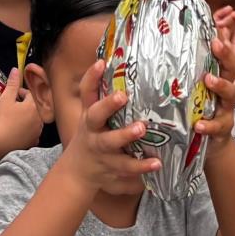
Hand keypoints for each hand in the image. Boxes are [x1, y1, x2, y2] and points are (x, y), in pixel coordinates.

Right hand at [0, 68, 43, 151]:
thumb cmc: (2, 119)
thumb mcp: (6, 98)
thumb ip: (12, 84)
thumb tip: (16, 70)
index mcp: (34, 106)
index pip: (30, 94)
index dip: (21, 93)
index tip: (14, 95)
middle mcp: (39, 119)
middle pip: (34, 107)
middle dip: (25, 105)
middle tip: (13, 105)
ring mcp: (37, 131)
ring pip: (34, 120)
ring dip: (27, 117)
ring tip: (14, 118)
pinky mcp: (33, 142)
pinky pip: (32, 133)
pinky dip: (27, 130)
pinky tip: (17, 130)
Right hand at [62, 60, 161, 191]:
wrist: (77, 172)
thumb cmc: (92, 136)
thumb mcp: (92, 118)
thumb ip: (104, 98)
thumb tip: (125, 69)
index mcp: (89, 115)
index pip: (87, 93)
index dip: (92, 77)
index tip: (101, 63)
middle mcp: (93, 131)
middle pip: (95, 116)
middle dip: (107, 105)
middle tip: (121, 96)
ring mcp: (101, 150)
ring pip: (110, 142)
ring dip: (125, 135)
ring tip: (141, 128)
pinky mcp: (111, 167)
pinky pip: (126, 167)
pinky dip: (141, 166)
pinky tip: (157, 162)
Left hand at [197, 8, 234, 150]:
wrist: (219, 136)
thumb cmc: (222, 103)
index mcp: (232, 75)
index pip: (234, 48)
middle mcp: (232, 88)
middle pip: (232, 67)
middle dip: (226, 53)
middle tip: (216, 41)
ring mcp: (227, 106)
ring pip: (228, 93)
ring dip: (220, 85)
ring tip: (208, 78)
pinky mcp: (221, 127)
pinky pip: (216, 126)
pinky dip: (208, 126)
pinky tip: (199, 125)